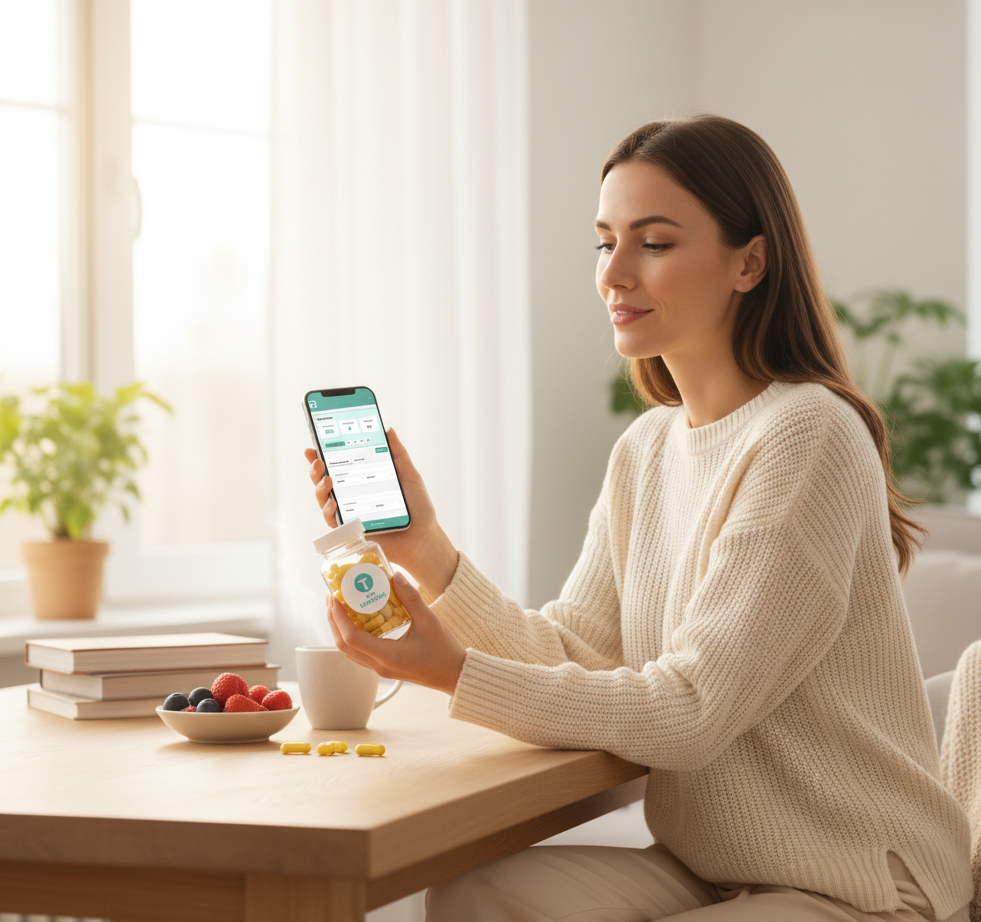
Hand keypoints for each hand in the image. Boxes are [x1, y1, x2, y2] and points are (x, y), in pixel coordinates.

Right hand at [304, 428, 458, 597]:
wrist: (423, 538)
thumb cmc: (418, 508)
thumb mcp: (409, 475)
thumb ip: (398, 453)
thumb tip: (387, 429)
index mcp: (362, 481)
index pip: (339, 465)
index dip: (323, 454)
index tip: (315, 443)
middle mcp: (352, 496)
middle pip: (324, 480)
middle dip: (316, 467)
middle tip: (317, 458)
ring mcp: (349, 513)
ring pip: (323, 499)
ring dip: (319, 487)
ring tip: (327, 477)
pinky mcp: (350, 531)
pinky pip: (332, 520)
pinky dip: (328, 510)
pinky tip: (333, 502)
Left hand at [326, 571, 465, 696]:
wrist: (454, 675)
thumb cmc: (444, 651)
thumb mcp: (429, 621)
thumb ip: (411, 598)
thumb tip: (395, 576)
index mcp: (386, 656)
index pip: (351, 637)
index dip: (338, 617)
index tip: (334, 598)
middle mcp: (379, 665)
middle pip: (343, 645)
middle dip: (334, 621)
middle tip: (332, 598)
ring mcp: (380, 668)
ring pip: (349, 651)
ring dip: (340, 629)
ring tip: (339, 608)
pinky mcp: (384, 667)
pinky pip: (359, 652)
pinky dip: (352, 636)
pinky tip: (357, 621)